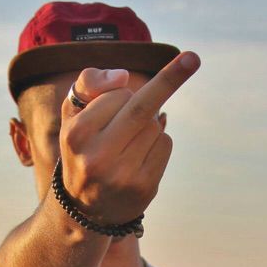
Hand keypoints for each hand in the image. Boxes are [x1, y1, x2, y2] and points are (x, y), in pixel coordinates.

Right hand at [59, 51, 200, 224]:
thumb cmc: (83, 148)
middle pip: (142, 108)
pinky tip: (140, 158)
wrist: (87, 208)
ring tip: (127, 144)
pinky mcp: (144, 188)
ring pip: (155, 126)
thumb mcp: (73, 114)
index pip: (117, 96)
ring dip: (149, 124)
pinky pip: (165, 145)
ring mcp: (123, 176)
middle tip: (193, 57)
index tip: (122, 86)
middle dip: (170, 79)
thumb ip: (89, 84)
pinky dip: (158, 142)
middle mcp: (98, 158)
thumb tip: (122, 77)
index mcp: (76, 135)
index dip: (119, 93)